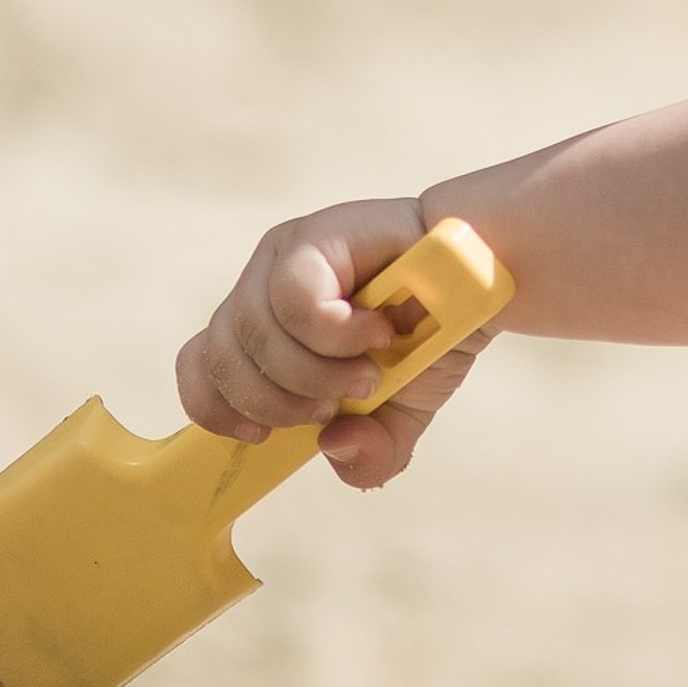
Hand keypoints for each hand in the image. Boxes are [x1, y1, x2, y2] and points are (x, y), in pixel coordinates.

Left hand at [175, 197, 487, 488]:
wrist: (487, 274)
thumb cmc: (437, 333)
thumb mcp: (404, 411)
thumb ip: (372, 451)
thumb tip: (335, 447)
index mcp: (265, 327)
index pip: (200, 365)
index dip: (216, 407)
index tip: (262, 435)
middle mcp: (264, 288)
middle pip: (224, 359)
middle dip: (283, 401)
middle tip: (343, 401)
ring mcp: (286, 258)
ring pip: (257, 334)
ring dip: (320, 373)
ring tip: (370, 370)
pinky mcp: (318, 235)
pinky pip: (296, 300)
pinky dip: (338, 333)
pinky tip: (377, 331)